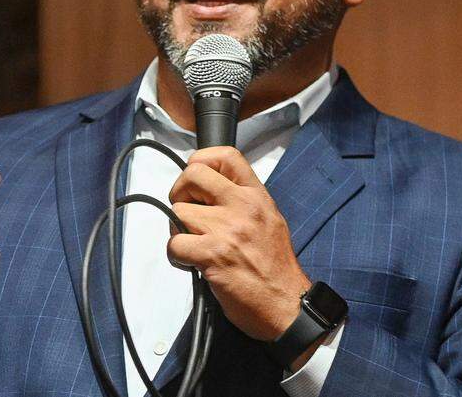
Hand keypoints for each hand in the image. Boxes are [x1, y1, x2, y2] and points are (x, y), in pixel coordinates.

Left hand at [167, 147, 310, 342]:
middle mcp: (242, 207)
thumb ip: (243, 201)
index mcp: (257, 196)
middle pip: (193, 174)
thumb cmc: (276, 269)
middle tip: (188, 211)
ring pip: (178, 211)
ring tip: (194, 244)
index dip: (202, 160)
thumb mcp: (269, 220)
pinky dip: (176, 256)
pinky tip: (191, 263)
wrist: (288, 306)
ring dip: (179, 230)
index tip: (197, 178)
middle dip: (180, 191)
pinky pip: (174, 244)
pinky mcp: (212, 255)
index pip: (226, 155)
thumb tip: (210, 191)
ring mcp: (226, 230)